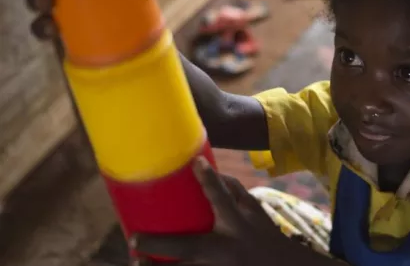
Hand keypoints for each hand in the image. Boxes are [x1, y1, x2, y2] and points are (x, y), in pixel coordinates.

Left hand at [130, 157, 292, 265]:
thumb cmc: (264, 235)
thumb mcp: (255, 210)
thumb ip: (235, 191)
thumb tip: (212, 171)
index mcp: (237, 224)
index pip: (222, 198)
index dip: (210, 179)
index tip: (196, 163)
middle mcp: (225, 248)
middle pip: (188, 247)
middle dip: (160, 244)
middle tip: (134, 239)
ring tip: (137, 262)